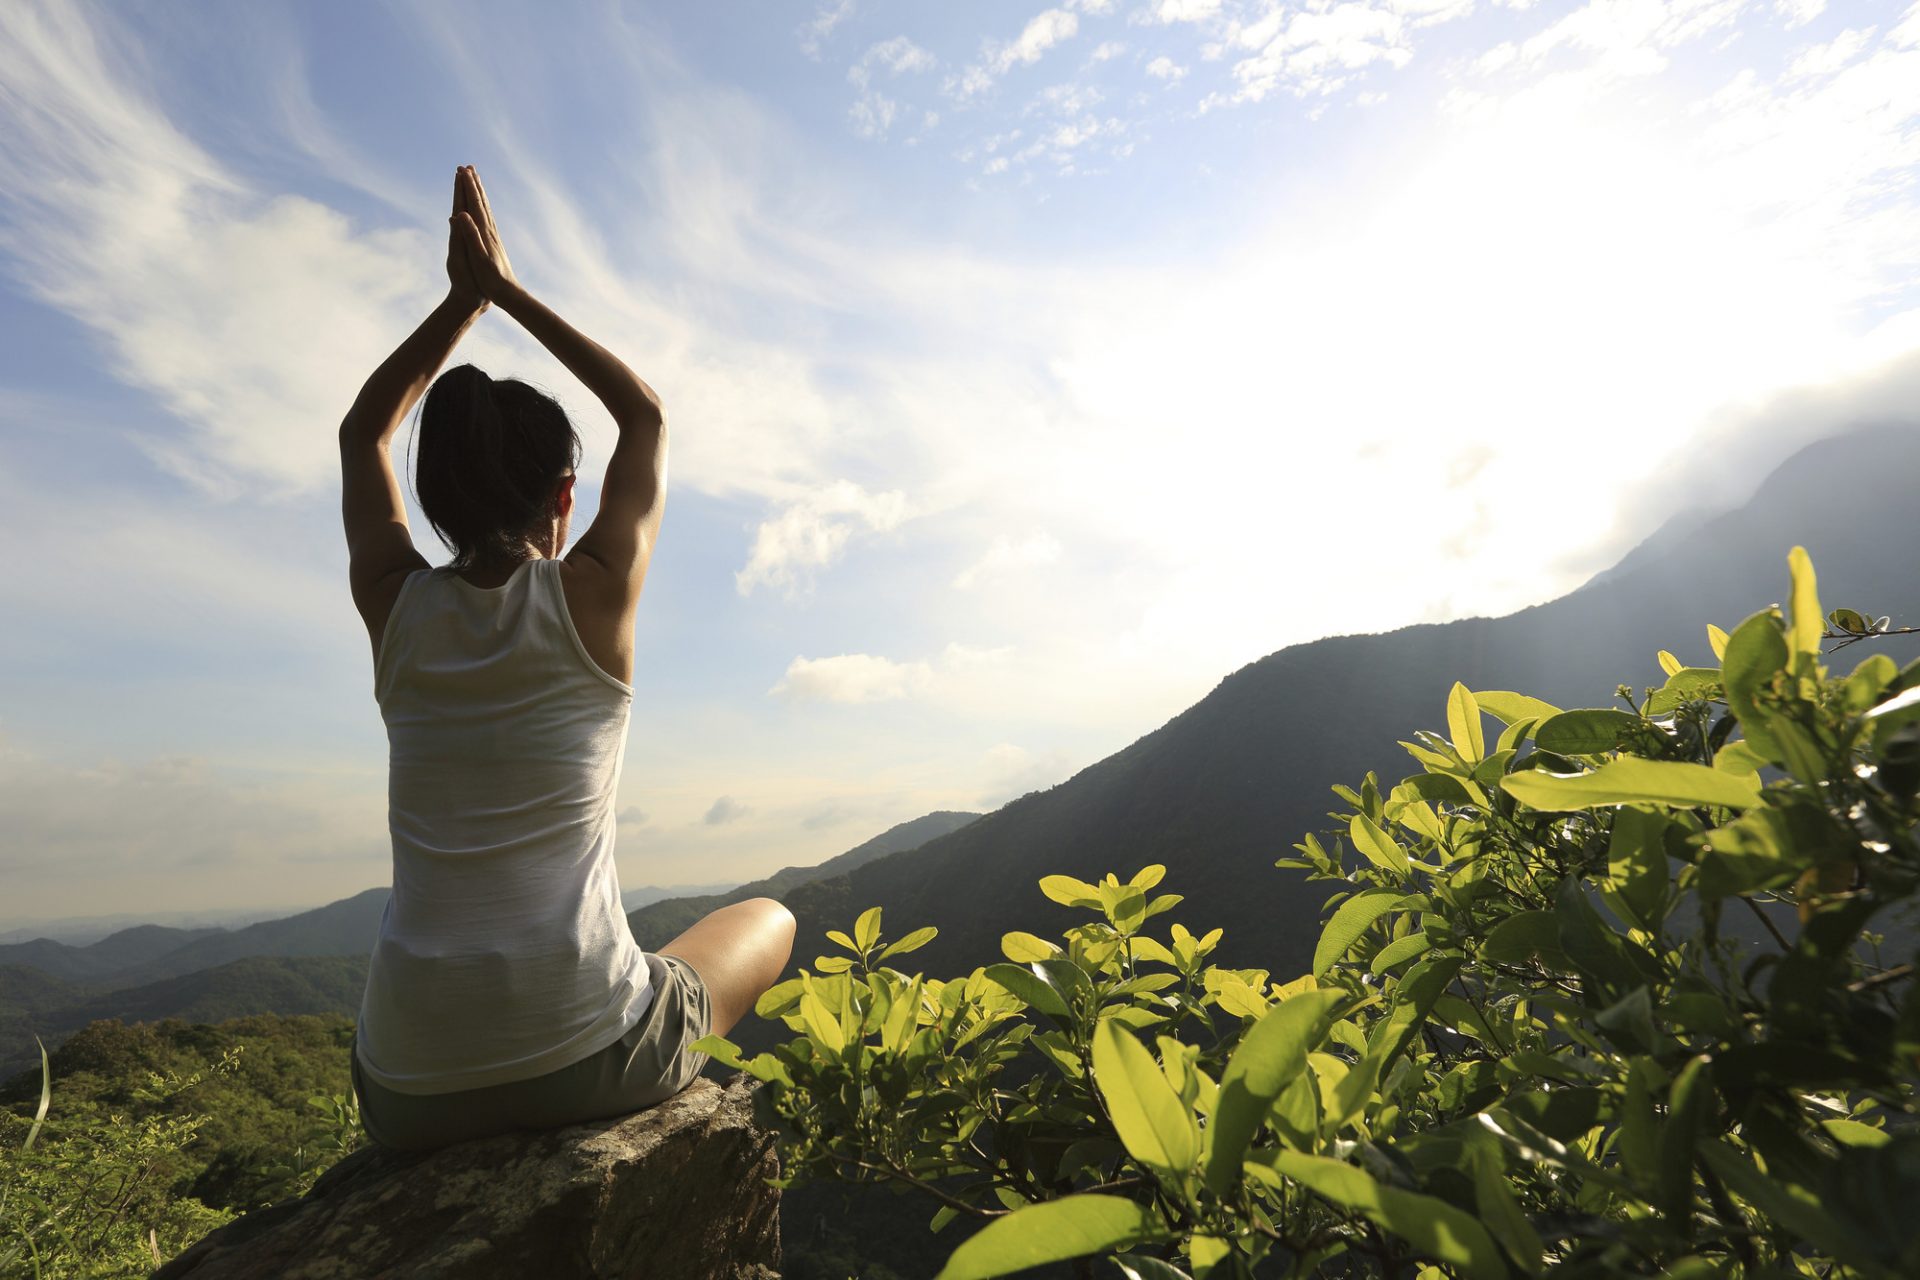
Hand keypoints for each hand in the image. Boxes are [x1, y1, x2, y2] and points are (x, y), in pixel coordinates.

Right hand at [451, 164, 519, 302]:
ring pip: (485, 208)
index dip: (467, 187)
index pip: (474, 204)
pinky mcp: (494, 242)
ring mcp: (493, 235)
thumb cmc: (491, 278)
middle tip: (467, 167)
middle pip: (481, 202)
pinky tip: (483, 206)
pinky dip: (483, 207)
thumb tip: (462, 214)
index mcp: (484, 232)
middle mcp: (490, 230)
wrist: (508, 292)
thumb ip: (470, 235)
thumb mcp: (478, 257)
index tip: (461, 170)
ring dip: (479, 192)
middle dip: (473, 184)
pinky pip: (487, 218)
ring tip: (475, 179)